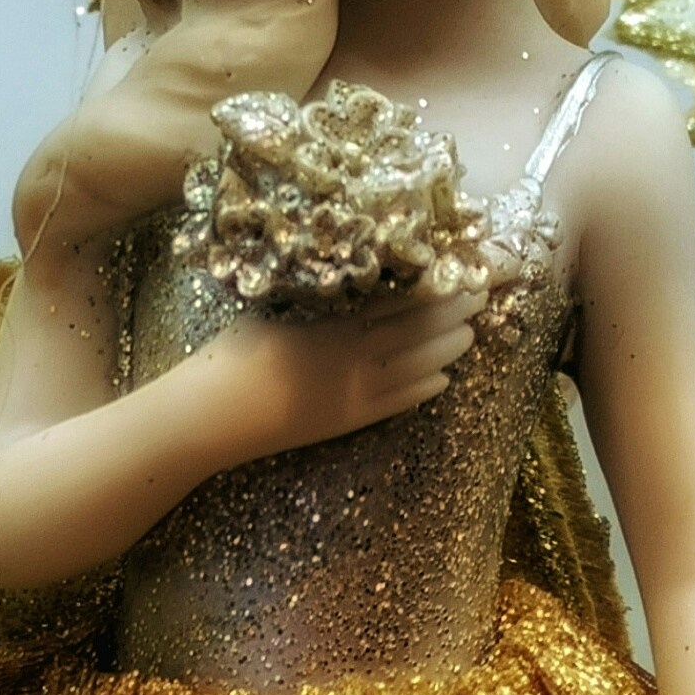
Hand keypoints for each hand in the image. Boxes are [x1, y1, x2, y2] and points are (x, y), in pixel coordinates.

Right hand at [202, 284, 481, 461]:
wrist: (213, 416)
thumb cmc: (232, 355)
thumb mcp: (273, 311)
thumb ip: (315, 299)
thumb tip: (347, 277)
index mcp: (333, 328)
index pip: (398, 305)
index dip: (433, 290)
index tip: (460, 273)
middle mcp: (352, 362)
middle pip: (417, 335)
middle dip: (452, 315)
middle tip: (481, 296)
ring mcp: (354, 395)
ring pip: (415, 369)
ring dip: (447, 350)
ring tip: (469, 334)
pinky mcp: (348, 422)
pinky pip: (398, 403)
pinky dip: (424, 388)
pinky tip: (443, 378)